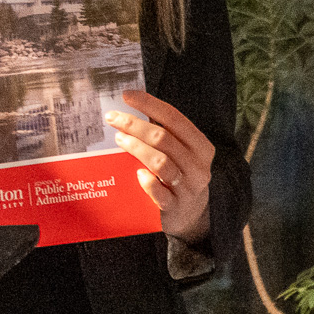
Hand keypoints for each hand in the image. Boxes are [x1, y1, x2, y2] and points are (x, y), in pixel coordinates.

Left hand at [106, 92, 213, 245]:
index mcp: (200, 147)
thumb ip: (164, 134)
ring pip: (160, 163)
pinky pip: (159, 193)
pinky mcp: (174, 208)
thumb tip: (130, 108)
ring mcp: (187, 189)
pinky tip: (136, 174)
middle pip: (163, 138)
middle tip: (112, 118)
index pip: (175, 118)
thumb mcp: (180, 154)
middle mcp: (198, 166)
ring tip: (118, 139)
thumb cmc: (178, 176)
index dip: (149, 104)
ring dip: (136, 148)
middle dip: (134, 125)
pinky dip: (147, 182)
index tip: (126, 95)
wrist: (190, 217)